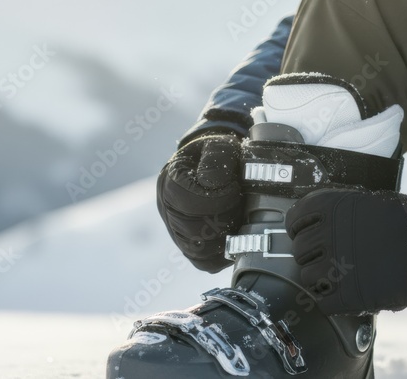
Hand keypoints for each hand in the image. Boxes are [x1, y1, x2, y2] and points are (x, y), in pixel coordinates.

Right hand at [156, 134, 245, 272]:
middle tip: (238, 203)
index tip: (234, 186)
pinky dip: (222, 253)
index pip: (188, 201)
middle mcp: (167, 210)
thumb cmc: (217, 154)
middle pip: (191, 230)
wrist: (213, 164)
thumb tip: (211, 182)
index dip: (218, 197)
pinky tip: (234, 234)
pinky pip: (204, 262)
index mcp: (170, 182)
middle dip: (222, 218)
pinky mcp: (190, 247)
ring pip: (197, 251)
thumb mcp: (218, 144)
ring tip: (237, 217)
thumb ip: (216, 156)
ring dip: (223, 237)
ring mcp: (176, 231)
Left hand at [285, 188, 406, 313]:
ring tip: (336, 276)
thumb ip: (342, 209)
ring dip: (319, 278)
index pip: (294, 219)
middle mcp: (328, 235)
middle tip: (326, 257)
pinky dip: (328, 301)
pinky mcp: (347, 295)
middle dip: (310, 254)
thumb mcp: (370, 202)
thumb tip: (321, 217)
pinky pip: (322, 302)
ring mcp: (336, 267)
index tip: (302, 233)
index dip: (298, 228)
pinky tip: (340, 295)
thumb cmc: (405, 223)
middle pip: (300, 250)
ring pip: (307, 277)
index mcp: (331, 208)